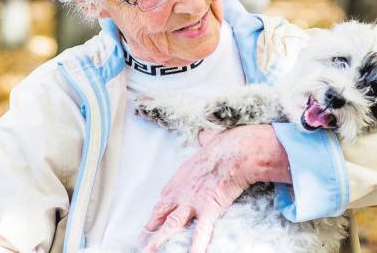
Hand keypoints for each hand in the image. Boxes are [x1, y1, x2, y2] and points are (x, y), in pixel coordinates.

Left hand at [140, 124, 290, 252]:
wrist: (236, 150)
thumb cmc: (225, 144)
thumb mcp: (209, 140)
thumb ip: (204, 141)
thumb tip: (205, 135)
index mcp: (182, 176)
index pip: (165, 196)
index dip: (159, 209)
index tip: (153, 218)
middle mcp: (182, 190)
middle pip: (162, 212)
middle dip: (151, 227)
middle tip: (141, 240)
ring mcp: (193, 201)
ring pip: (171, 224)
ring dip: (160, 240)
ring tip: (149, 252)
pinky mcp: (208, 209)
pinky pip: (200, 233)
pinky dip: (194, 247)